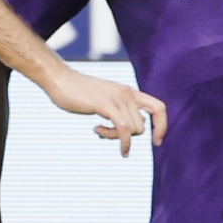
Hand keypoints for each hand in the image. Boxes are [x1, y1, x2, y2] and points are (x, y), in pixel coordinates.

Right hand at [40, 68, 165, 156]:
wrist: (61, 80)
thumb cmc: (79, 93)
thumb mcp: (107, 100)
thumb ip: (121, 111)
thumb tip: (134, 127)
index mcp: (129, 92)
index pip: (159, 108)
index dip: (162, 126)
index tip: (157, 142)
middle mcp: (127, 94)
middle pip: (142, 126)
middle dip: (127, 137)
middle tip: (107, 133)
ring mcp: (117, 98)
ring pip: (133, 130)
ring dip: (115, 137)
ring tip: (99, 129)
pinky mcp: (106, 105)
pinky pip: (124, 130)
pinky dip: (121, 142)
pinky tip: (100, 134)